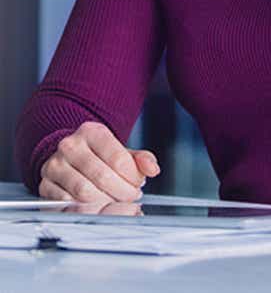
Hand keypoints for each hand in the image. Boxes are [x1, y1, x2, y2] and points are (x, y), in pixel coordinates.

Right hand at [38, 120, 160, 203]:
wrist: (68, 155)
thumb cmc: (98, 155)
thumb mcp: (121, 150)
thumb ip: (141, 158)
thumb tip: (153, 169)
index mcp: (92, 131)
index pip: (118, 158)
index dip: (133, 177)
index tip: (139, 184)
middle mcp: (70, 145)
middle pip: (102, 177)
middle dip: (122, 192)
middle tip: (131, 197)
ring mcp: (56, 165)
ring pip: (85, 192)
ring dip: (106, 202)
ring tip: (117, 202)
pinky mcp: (46, 185)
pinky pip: (68, 203)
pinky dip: (86, 209)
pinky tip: (97, 207)